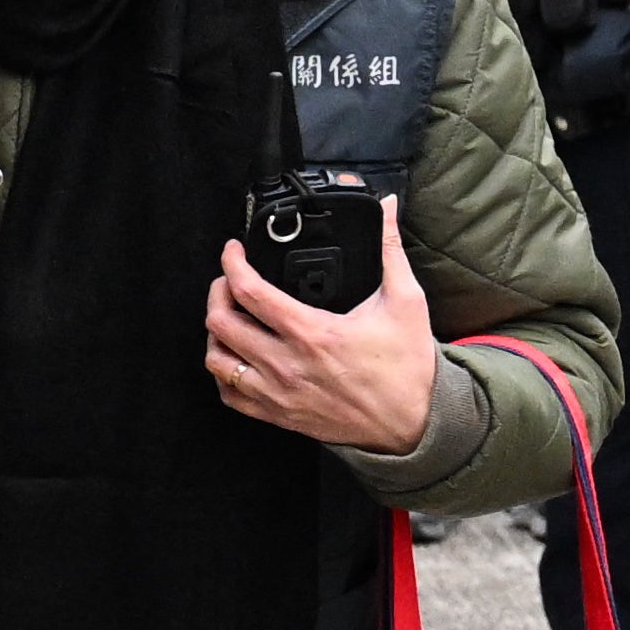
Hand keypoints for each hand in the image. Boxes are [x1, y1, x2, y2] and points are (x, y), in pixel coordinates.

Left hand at [205, 197, 441, 454]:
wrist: (415, 423)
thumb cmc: (407, 367)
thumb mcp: (406, 300)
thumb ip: (389, 249)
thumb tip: (387, 206)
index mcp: (312, 332)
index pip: (249, 291)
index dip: (232, 263)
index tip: (233, 251)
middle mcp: (287, 364)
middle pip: (221, 323)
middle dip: (217, 292)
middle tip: (228, 281)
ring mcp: (278, 393)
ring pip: (217, 360)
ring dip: (215, 333)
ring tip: (228, 317)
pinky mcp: (279, 416)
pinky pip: (230, 395)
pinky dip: (224, 373)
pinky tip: (236, 357)